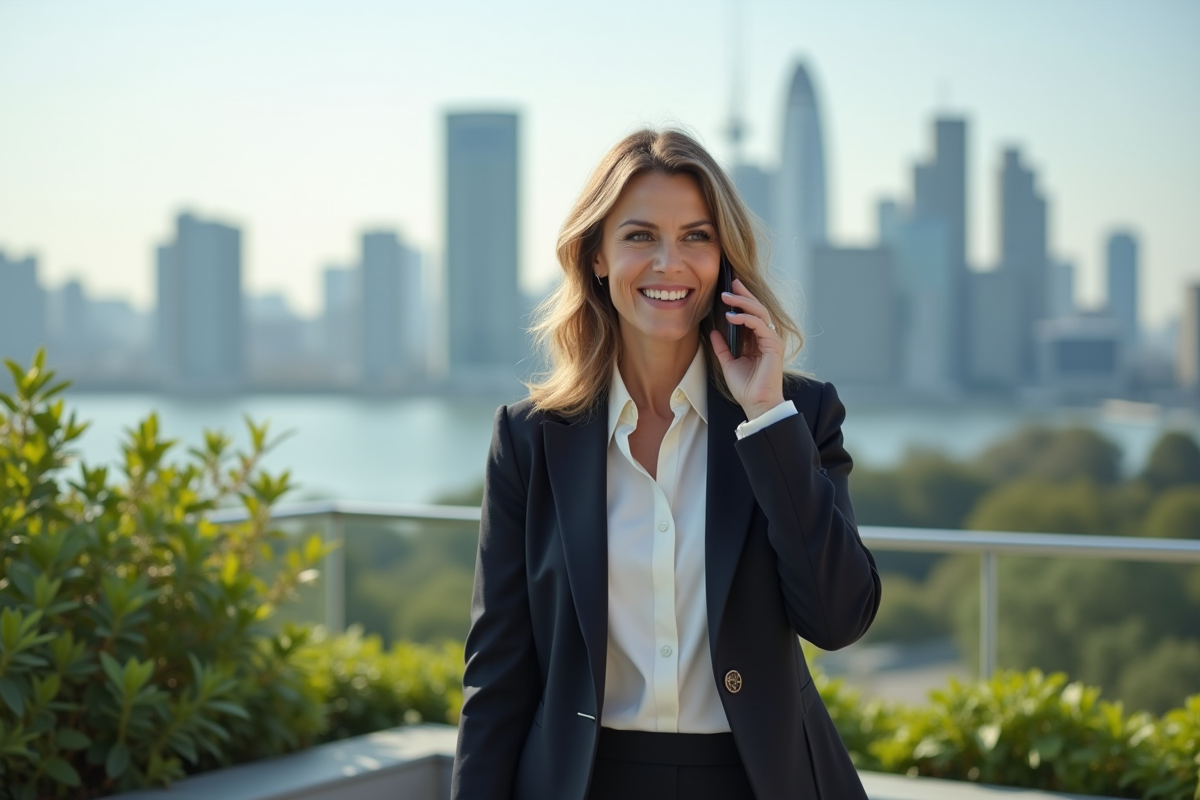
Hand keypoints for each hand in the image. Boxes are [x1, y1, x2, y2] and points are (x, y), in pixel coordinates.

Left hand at [709, 278, 785, 420]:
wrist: (756, 404)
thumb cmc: (746, 388)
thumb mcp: (728, 363)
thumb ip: (722, 347)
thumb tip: (714, 331)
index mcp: (757, 341)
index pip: (750, 315)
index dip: (741, 300)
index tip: (729, 288)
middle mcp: (766, 338)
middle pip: (757, 309)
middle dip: (743, 295)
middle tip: (730, 283)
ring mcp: (772, 341)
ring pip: (760, 313)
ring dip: (743, 302)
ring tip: (726, 297)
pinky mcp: (774, 345)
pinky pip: (760, 325)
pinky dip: (745, 318)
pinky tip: (731, 316)